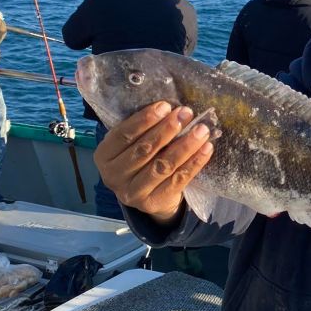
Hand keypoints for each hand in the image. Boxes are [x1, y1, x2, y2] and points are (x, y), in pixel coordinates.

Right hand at [95, 102, 213, 224]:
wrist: (147, 194)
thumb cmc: (140, 158)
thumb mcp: (132, 143)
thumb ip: (142, 128)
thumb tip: (169, 108)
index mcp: (104, 155)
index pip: (124, 135)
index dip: (145, 120)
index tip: (166, 106)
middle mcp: (114, 176)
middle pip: (144, 150)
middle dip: (167, 130)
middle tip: (186, 114)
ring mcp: (133, 193)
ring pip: (163, 166)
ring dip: (185, 146)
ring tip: (201, 130)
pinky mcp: (153, 203)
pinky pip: (178, 180)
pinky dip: (194, 162)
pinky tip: (206, 148)